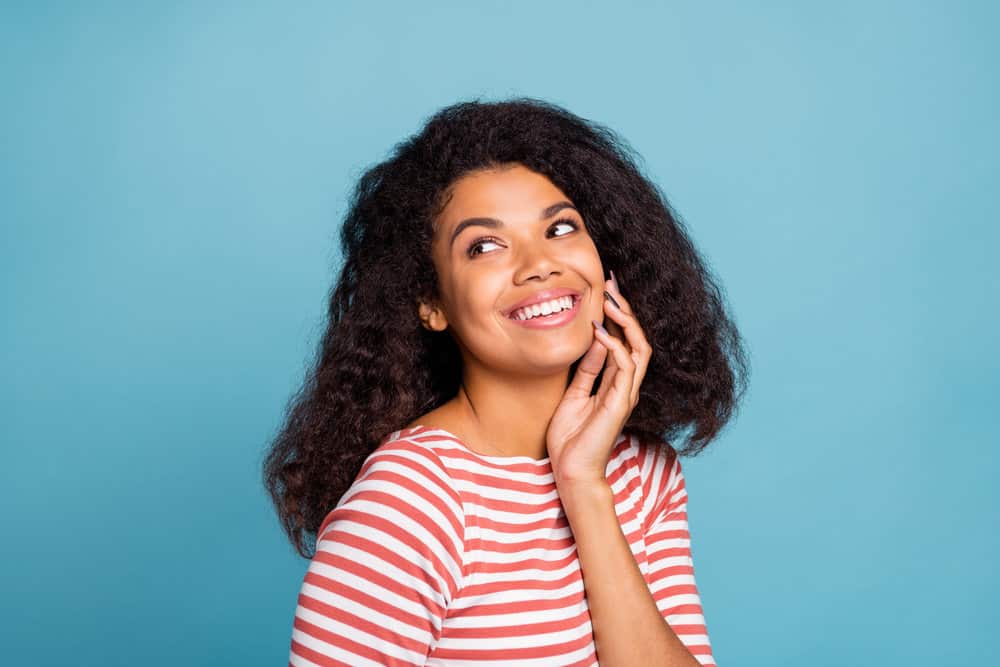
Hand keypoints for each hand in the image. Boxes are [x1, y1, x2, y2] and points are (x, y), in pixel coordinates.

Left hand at [546, 272, 652, 485]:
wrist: (572, 470)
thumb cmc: (571, 437)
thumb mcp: (575, 393)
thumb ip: (587, 368)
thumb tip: (593, 338)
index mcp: (616, 382)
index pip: (624, 340)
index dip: (618, 314)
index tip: (606, 289)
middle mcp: (626, 385)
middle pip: (637, 338)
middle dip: (626, 309)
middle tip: (612, 283)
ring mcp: (626, 394)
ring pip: (639, 348)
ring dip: (625, 321)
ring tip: (609, 300)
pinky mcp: (620, 403)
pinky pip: (625, 366)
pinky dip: (613, 345)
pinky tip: (598, 331)